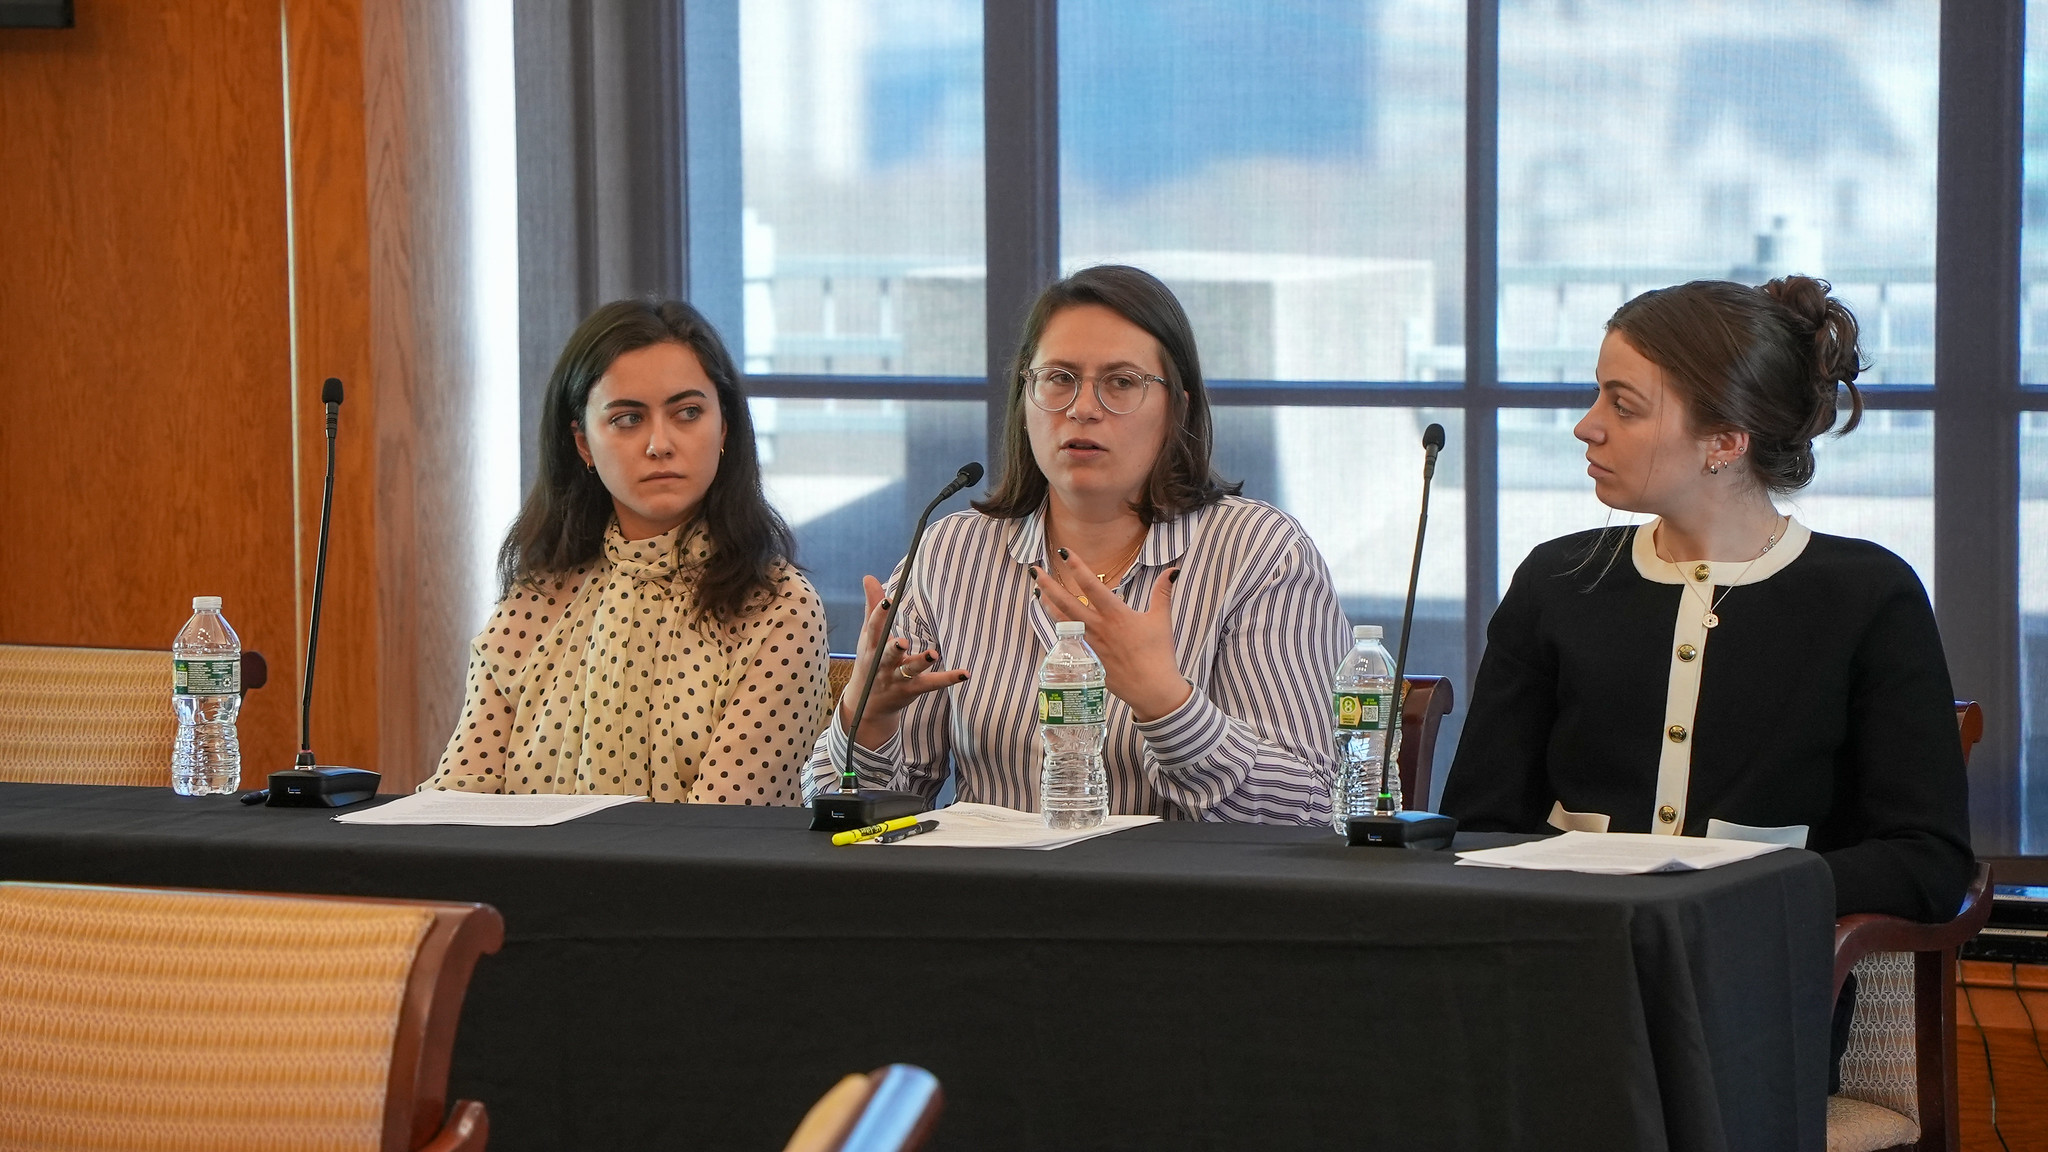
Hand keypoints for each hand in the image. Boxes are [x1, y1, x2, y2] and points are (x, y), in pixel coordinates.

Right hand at [838, 574, 967, 749]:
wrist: (868, 705)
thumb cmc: (870, 661)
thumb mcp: (868, 636)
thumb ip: (872, 607)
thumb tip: (868, 577)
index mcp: (871, 647)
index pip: (874, 629)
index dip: (879, 614)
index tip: (889, 600)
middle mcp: (882, 664)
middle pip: (888, 655)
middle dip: (894, 649)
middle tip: (903, 641)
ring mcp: (897, 679)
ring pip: (909, 671)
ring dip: (920, 663)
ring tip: (933, 654)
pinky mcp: (912, 690)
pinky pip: (931, 684)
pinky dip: (948, 679)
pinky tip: (965, 673)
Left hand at [1032, 550, 1190, 721]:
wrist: (1153, 689)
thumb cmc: (1159, 654)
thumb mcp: (1161, 620)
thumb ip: (1162, 592)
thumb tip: (1172, 570)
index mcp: (1116, 615)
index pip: (1091, 585)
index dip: (1076, 567)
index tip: (1064, 553)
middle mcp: (1099, 627)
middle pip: (1067, 602)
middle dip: (1049, 584)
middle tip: (1034, 571)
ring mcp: (1090, 645)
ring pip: (1062, 621)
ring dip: (1048, 605)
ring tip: (1037, 591)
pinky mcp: (1088, 660)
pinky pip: (1068, 641)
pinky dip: (1057, 628)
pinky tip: (1052, 621)